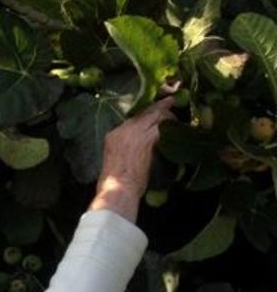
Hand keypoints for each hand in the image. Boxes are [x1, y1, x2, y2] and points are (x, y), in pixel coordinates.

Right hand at [89, 96, 176, 222]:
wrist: (117, 190)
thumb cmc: (114, 184)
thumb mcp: (114, 161)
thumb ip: (125, 149)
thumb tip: (137, 150)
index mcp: (113, 135)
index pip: (133, 118)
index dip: (146, 113)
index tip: (154, 111)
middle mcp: (123, 130)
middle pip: (144, 112)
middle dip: (159, 107)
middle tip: (170, 102)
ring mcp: (135, 133)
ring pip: (155, 115)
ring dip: (168, 116)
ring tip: (176, 117)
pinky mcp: (147, 139)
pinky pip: (163, 127)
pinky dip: (172, 126)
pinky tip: (179, 127)